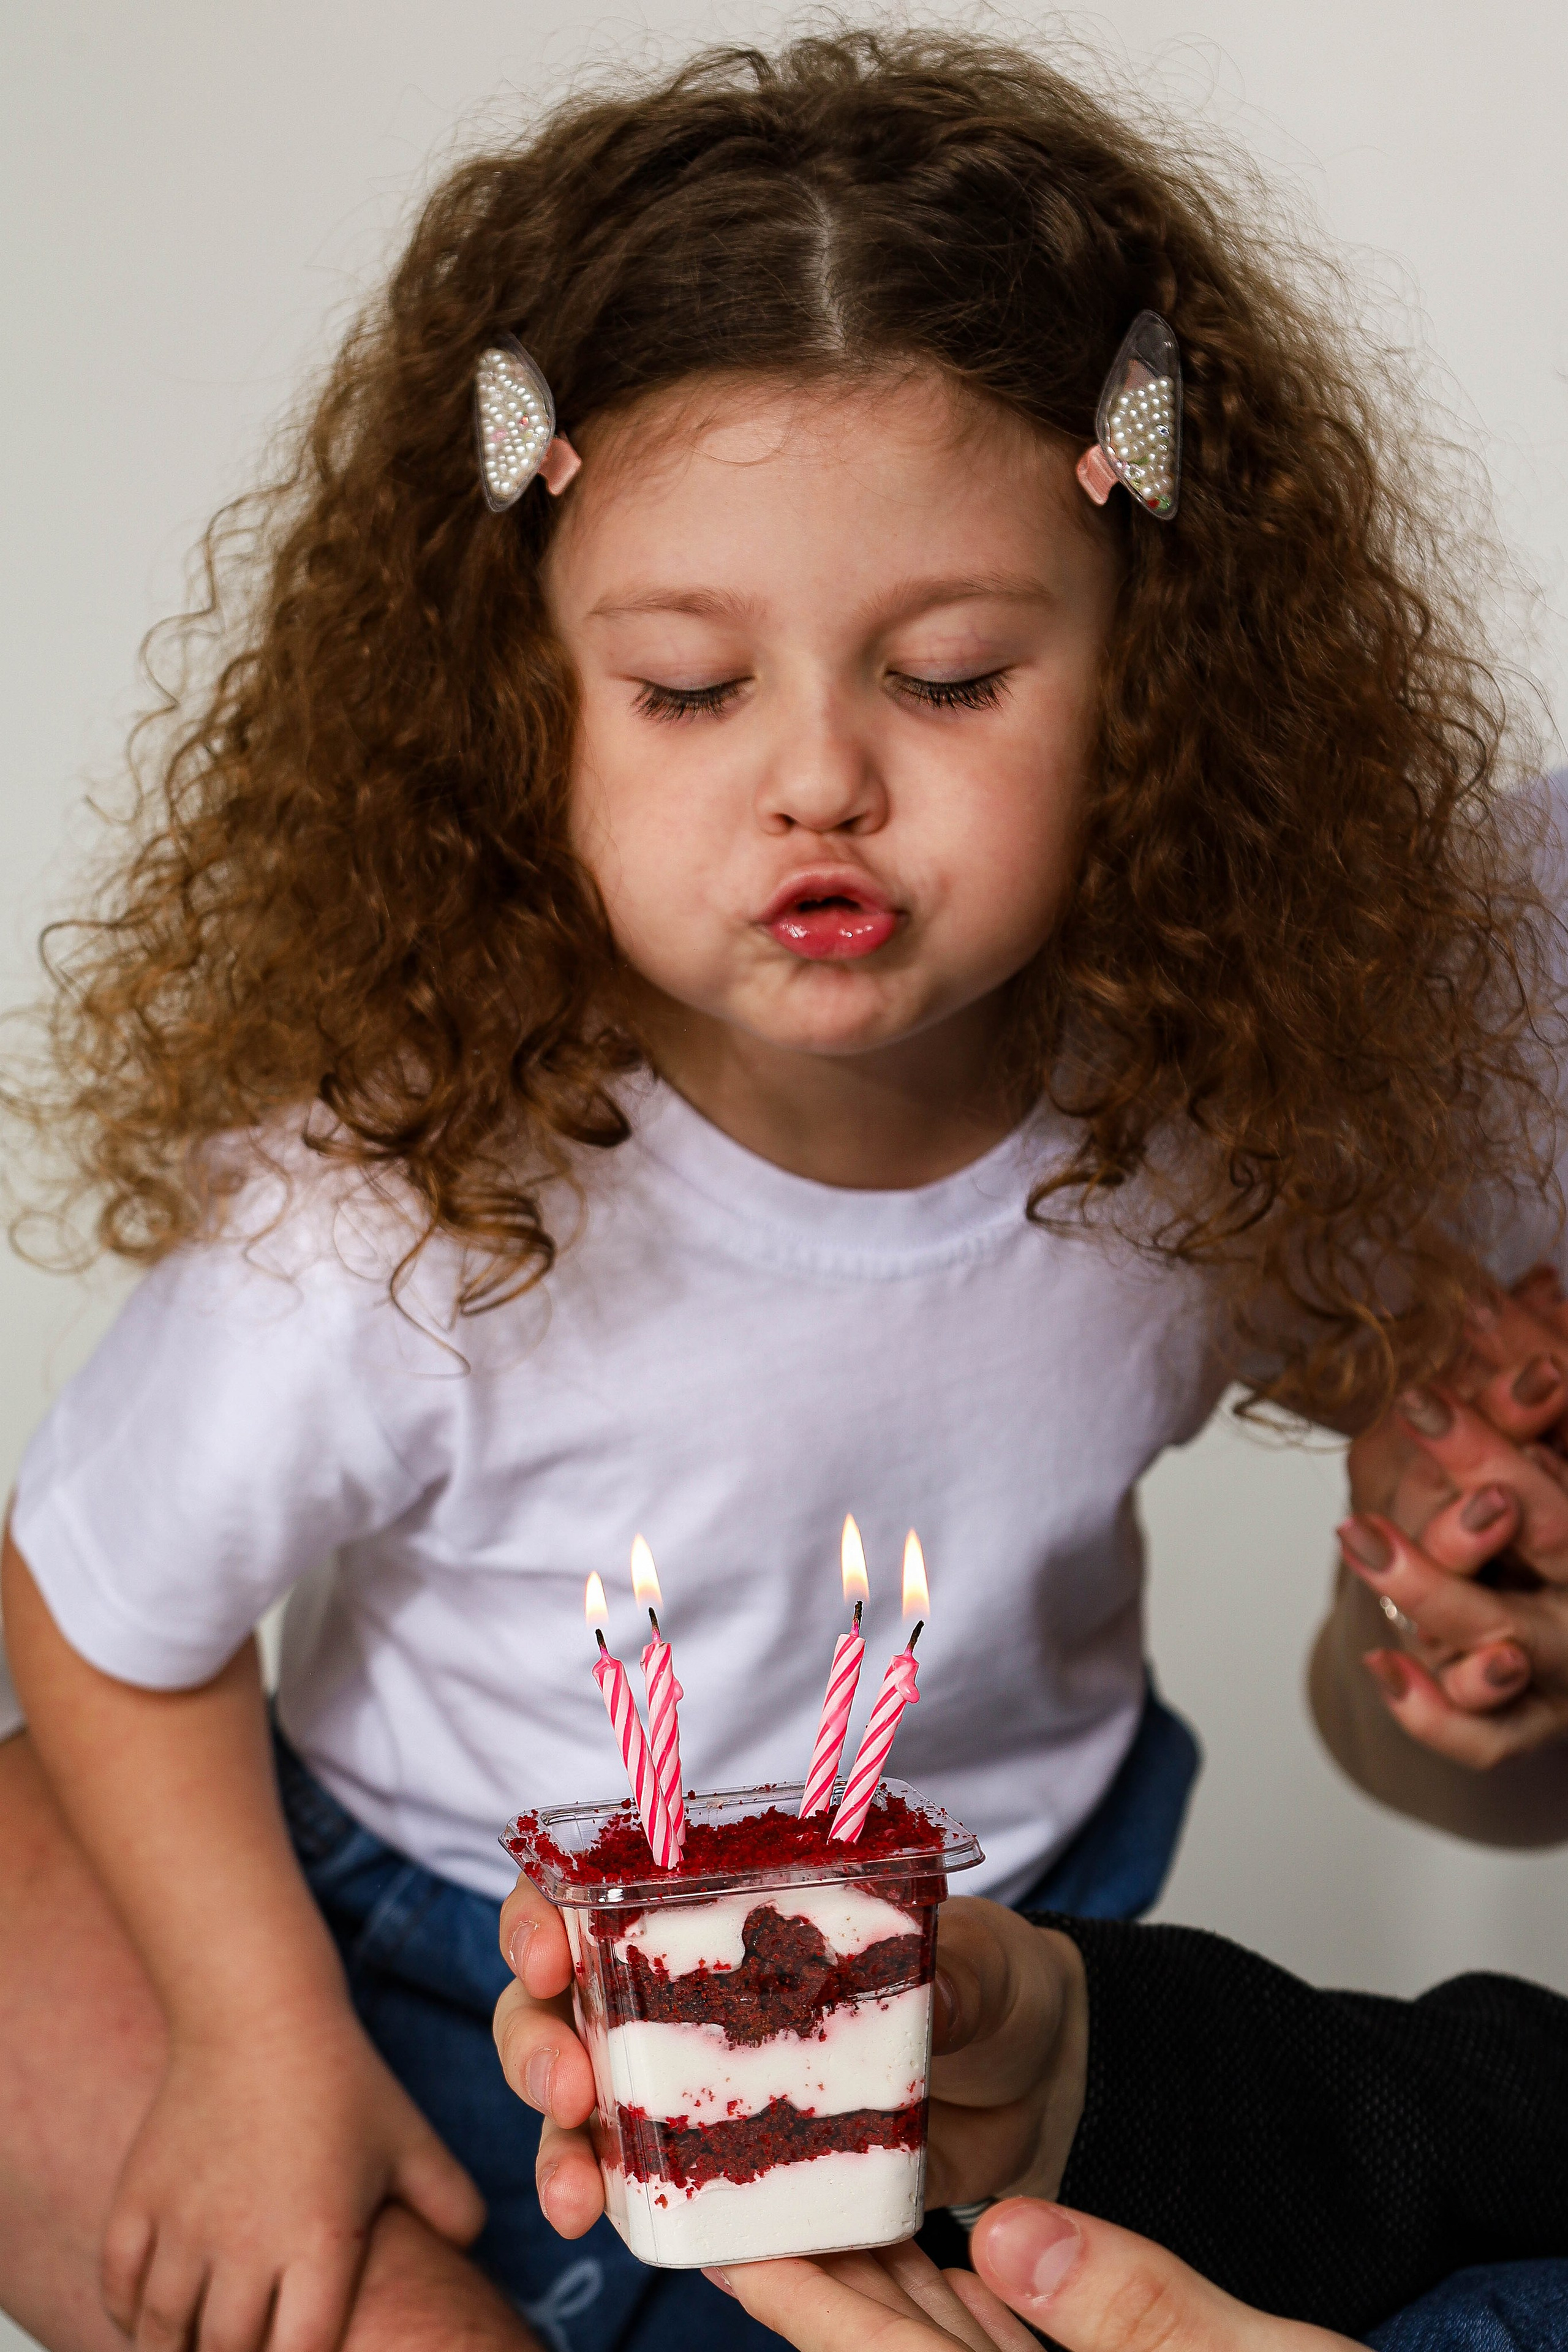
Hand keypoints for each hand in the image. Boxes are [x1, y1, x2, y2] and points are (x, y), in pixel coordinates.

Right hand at [103, 1999, 484, 2351]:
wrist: (259, 2012)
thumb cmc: (343, 2082)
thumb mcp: (410, 2140)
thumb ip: (451, 2202)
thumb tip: (471, 2250)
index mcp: (321, 2239)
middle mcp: (247, 2243)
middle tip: (251, 2349)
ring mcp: (184, 2223)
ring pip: (163, 2336)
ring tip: (201, 2347)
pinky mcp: (137, 2199)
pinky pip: (118, 2288)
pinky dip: (130, 2317)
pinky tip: (152, 2320)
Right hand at [491, 1880, 1087, 2235]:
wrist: (1037, 2085)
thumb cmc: (989, 1982)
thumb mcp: (980, 1959)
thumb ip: (952, 1969)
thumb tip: (931, 1987)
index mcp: (724, 1902)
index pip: (593, 1887)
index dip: (543, 1913)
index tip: (551, 1952)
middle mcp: (687, 1985)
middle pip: (558, 1999)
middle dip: (535, 2042)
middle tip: (566, 2085)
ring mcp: (699, 2079)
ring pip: (581, 2102)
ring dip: (555, 2145)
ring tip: (574, 2194)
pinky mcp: (728, 2163)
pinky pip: (648, 2184)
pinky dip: (616, 2203)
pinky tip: (610, 2225)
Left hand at [710, 2202, 1355, 2350]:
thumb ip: (1134, 2315)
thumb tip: (1008, 2231)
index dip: (792, 2287)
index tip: (717, 2216)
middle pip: (886, 2339)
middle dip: (812, 2252)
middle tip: (737, 2153)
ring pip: (935, 2333)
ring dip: (874, 2255)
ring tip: (809, 2156)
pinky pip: (998, 2336)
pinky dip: (957, 2278)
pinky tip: (933, 2216)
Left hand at [1342, 1263, 1567, 1762]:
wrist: (1547, 1619)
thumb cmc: (1547, 1503)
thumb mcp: (1547, 1426)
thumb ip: (1533, 1360)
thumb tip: (1503, 1281)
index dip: (1523, 1403)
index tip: (1445, 1362)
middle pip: (1558, 1531)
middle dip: (1491, 1467)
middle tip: (1418, 1409)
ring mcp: (1567, 1666)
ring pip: (1509, 1638)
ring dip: (1435, 1588)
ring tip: (1360, 1537)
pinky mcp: (1529, 1723)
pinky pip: (1483, 1736)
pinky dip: (1432, 1710)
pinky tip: (1377, 1663)